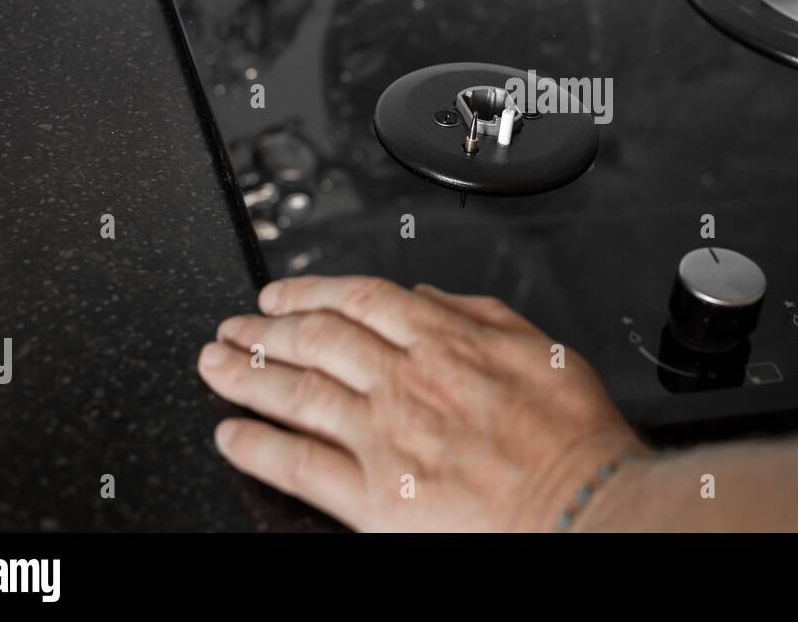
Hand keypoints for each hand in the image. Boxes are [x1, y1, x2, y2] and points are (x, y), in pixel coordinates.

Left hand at [198, 276, 644, 530]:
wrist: (583, 507)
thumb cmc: (571, 437)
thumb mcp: (539, 347)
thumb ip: (477, 313)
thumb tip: (425, 296)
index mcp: (444, 341)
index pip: (357, 300)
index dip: (307, 291)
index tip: (279, 293)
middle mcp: (405, 382)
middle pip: (315, 340)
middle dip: (264, 328)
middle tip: (233, 325)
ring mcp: (383, 437)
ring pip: (297, 393)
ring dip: (246, 374)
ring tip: (214, 365)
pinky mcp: (374, 496)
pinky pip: (299, 464)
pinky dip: (258, 446)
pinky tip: (231, 437)